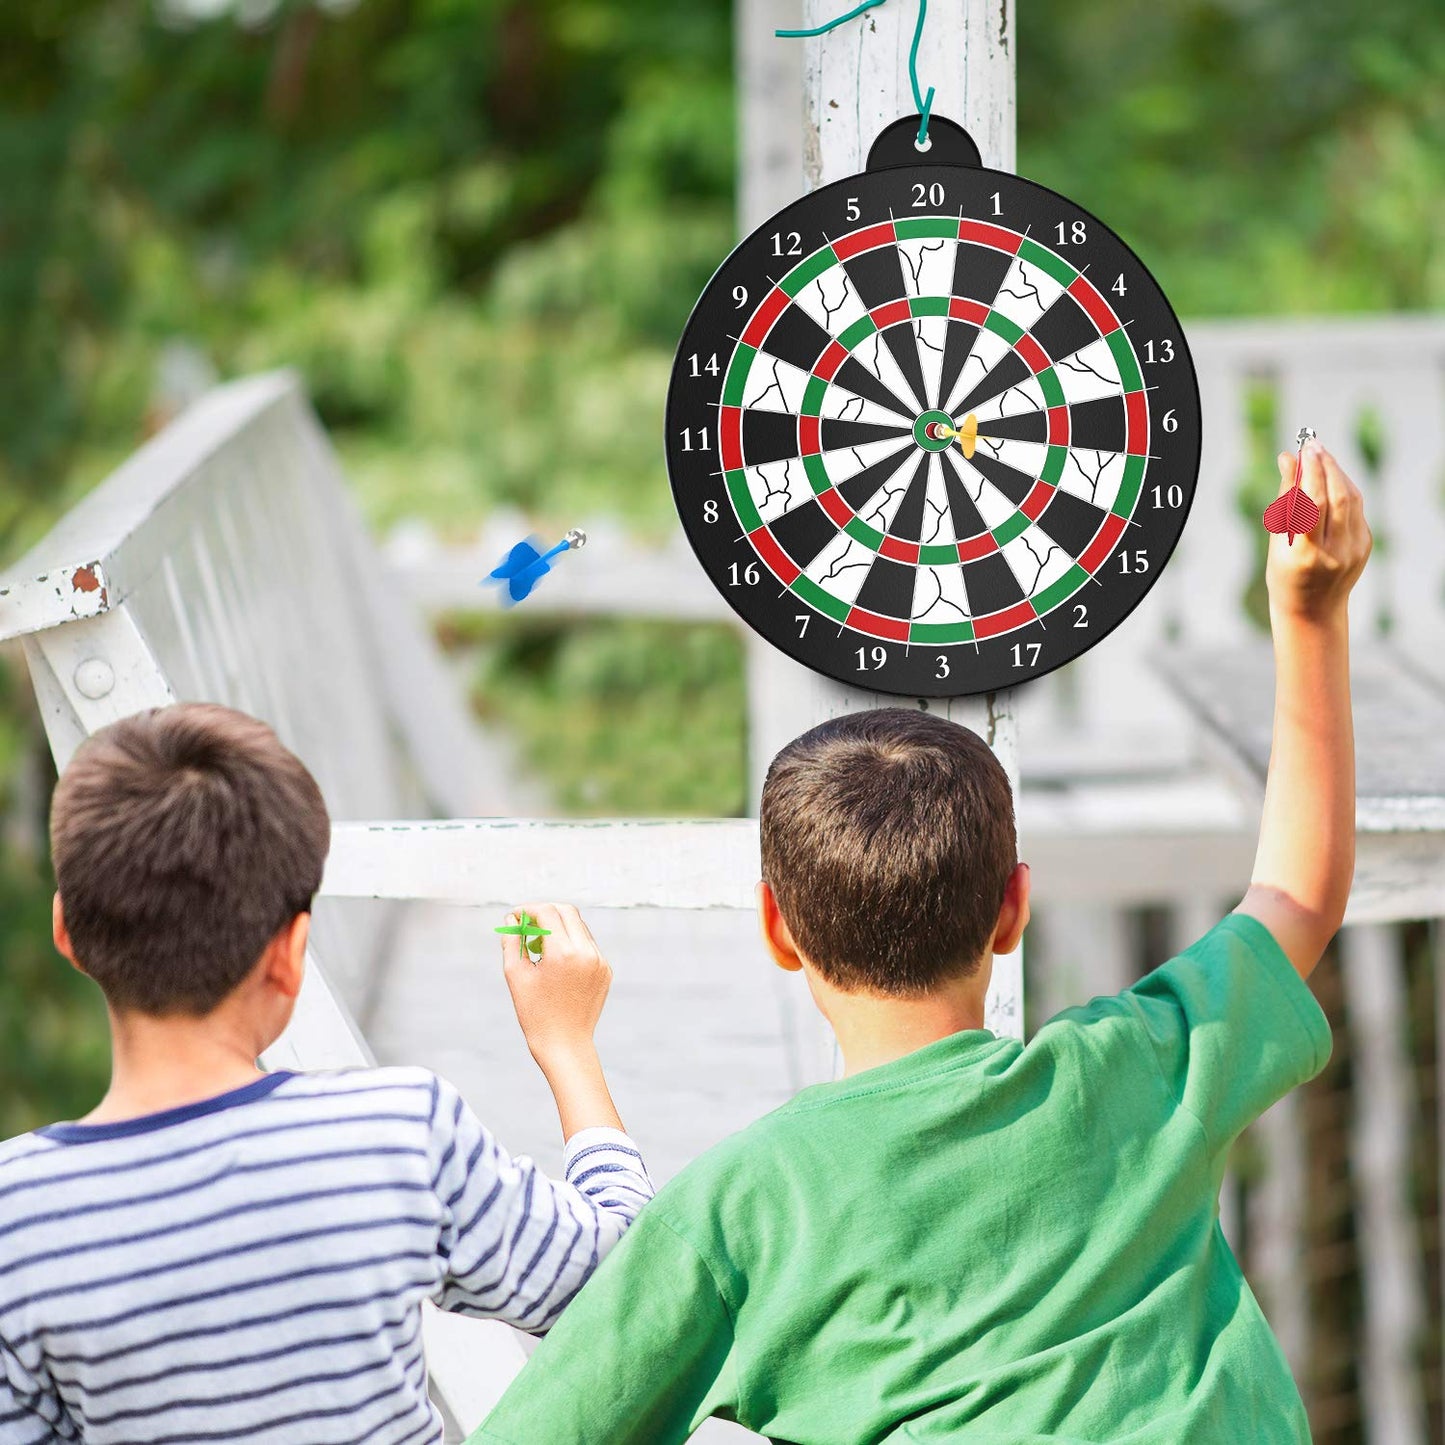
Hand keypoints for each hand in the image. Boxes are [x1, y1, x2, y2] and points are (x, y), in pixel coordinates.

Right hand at [500, 903, 612, 1068]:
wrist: (564, 1044)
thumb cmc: (535, 1013)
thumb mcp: (516, 975)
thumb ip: (512, 941)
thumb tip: (512, 919)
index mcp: (563, 953)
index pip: (547, 912)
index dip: (528, 909)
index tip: (516, 916)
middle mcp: (587, 953)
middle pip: (567, 912)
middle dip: (545, 912)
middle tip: (528, 924)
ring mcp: (600, 961)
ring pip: (579, 927)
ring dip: (559, 927)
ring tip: (539, 946)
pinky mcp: (606, 970)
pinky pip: (588, 945)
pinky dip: (571, 944)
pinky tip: (556, 962)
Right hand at [1266, 440, 1371, 623]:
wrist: (1312, 610)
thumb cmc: (1285, 574)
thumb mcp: (1277, 540)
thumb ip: (1285, 498)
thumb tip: (1288, 458)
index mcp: (1305, 554)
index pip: (1313, 503)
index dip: (1310, 472)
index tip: (1303, 449)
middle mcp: (1334, 551)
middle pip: (1337, 496)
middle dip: (1325, 465)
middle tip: (1312, 444)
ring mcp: (1354, 549)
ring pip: (1352, 499)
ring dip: (1336, 472)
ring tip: (1321, 455)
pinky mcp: (1365, 545)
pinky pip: (1357, 508)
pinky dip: (1343, 488)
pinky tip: (1330, 478)